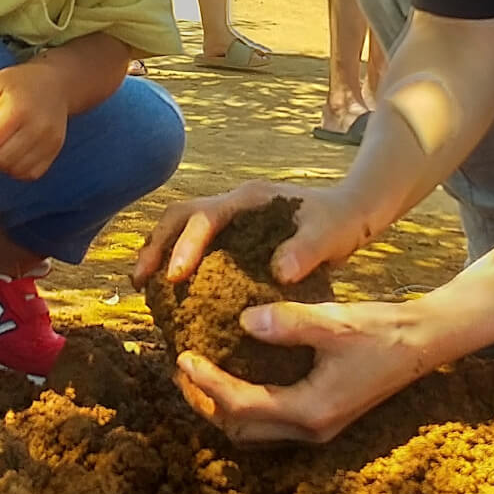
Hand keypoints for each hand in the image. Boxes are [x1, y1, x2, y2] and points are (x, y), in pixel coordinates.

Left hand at [0, 63, 69, 180]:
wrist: (54, 85)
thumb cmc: (19, 84)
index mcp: (19, 109)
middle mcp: (38, 128)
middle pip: (0, 159)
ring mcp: (49, 142)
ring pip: (14, 170)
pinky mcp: (55, 151)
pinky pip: (29, 174)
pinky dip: (15, 169)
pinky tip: (11, 153)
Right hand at [132, 180, 373, 289]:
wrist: (353, 211)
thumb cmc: (341, 221)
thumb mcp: (330, 236)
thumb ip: (306, 251)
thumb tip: (280, 271)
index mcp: (249, 200)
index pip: (204, 217)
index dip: (185, 246)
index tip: (173, 277)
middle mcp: (234, 204)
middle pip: (180, 216)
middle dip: (156, 245)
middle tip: (140, 281)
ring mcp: (232, 218)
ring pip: (182, 227)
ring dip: (161, 252)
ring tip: (146, 288)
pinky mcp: (234, 235)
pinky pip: (197, 243)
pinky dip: (178, 261)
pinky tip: (175, 294)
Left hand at [174, 300, 440, 443]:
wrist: (423, 341)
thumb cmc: (381, 330)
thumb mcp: (334, 321)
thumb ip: (289, 322)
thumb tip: (244, 320)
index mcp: (311, 409)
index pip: (242, 406)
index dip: (207, 384)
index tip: (184, 357)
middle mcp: (311, 428)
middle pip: (241, 430)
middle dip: (206, 403)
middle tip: (183, 369)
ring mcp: (318, 427)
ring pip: (254, 432)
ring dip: (222, 408)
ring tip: (201, 375)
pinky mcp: (323, 416)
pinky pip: (270, 422)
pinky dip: (245, 405)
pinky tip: (238, 376)